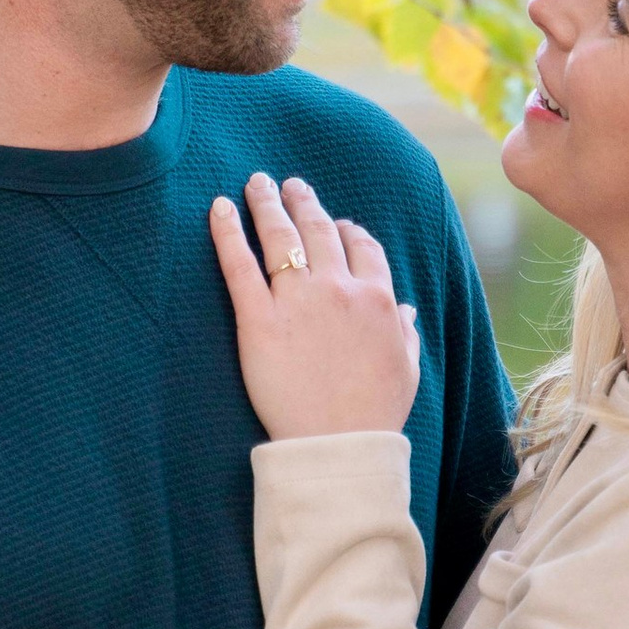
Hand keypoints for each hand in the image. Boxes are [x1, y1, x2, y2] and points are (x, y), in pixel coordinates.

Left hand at [210, 173, 420, 439]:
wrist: (337, 443)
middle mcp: (339, 289)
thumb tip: (406, 310)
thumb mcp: (407, 369)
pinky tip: (220, 207)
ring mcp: (297, 301)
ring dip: (268, 203)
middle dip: (304, 202)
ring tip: (258, 185)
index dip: (348, 229)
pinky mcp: (258, 320)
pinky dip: (228, 232)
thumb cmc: (374, 414)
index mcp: (377, 298)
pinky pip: (239, 265)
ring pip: (281, 236)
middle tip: (289, 186)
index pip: (362, 246)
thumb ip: (405, 333)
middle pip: (320, 230)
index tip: (337, 223)